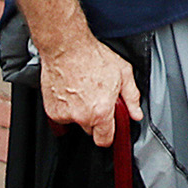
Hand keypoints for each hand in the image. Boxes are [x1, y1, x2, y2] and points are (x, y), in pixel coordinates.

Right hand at [41, 31, 141, 147]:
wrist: (66, 48)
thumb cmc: (92, 56)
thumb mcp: (123, 73)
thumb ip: (132, 97)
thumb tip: (136, 113)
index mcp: (101, 111)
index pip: (104, 140)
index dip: (109, 135)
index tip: (109, 129)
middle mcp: (82, 116)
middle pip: (91, 130)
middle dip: (95, 119)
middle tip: (97, 99)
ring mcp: (64, 114)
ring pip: (76, 122)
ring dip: (80, 112)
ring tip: (83, 91)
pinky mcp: (51, 110)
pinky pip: (62, 116)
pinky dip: (67, 107)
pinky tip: (72, 91)